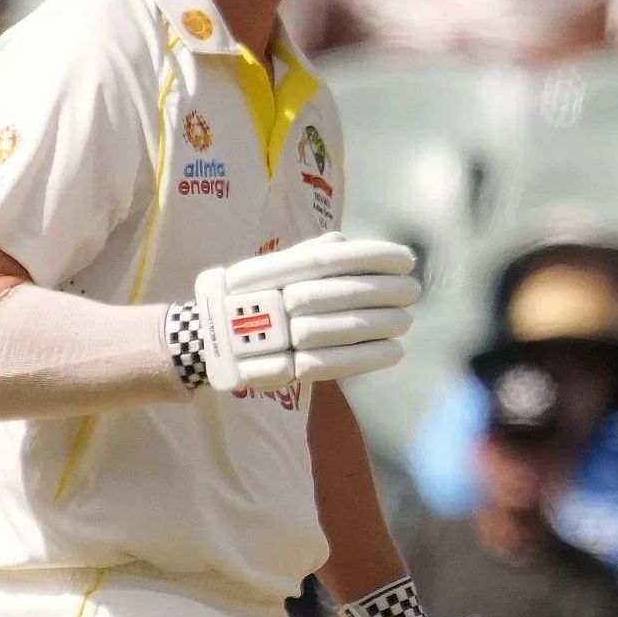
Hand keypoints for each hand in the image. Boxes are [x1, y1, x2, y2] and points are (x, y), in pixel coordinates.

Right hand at [189, 232, 419, 390]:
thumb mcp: (272, 270)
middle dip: (381, 291)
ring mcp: (267, 338)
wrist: (204, 342)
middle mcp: (267, 302)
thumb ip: (308, 255)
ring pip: (332, 330)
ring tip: (407, 321)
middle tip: (413, 291)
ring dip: (377, 326)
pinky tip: (392, 351)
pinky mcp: (274, 372)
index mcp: (269, 271)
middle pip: (333, 294)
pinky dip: (364, 359)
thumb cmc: (253, 299)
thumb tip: (346, 243)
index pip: (325, 259)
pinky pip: (324, 366)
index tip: (406, 258)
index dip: (369, 257)